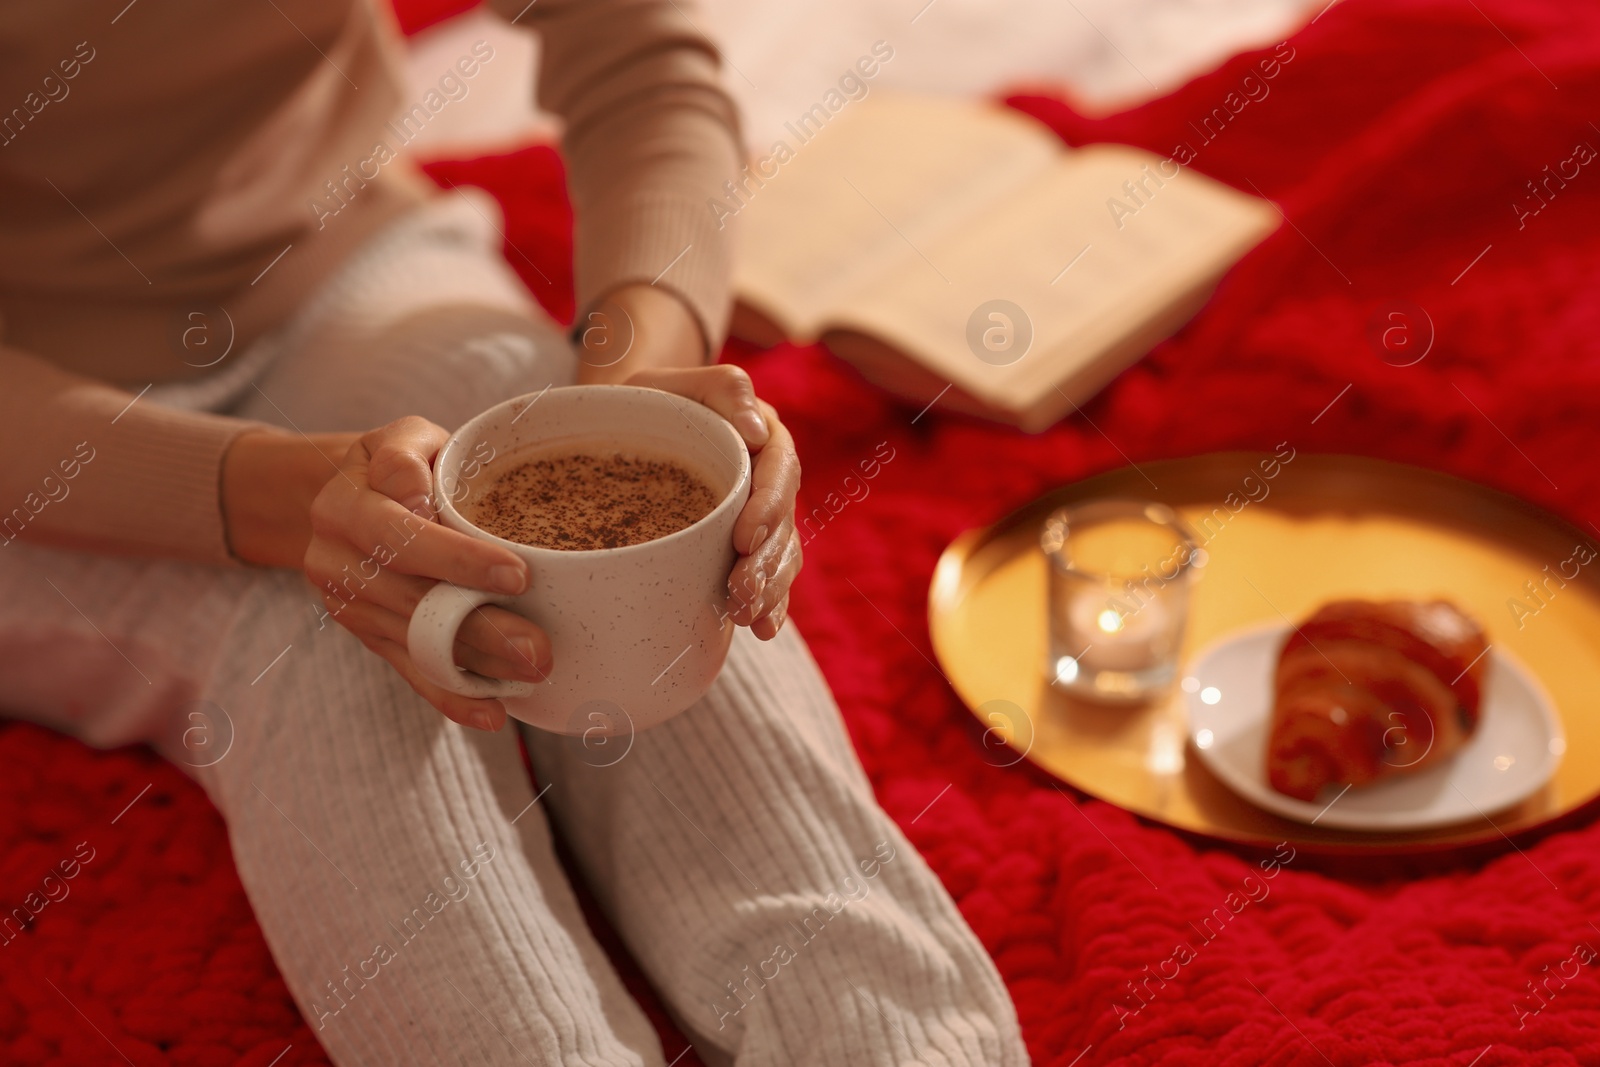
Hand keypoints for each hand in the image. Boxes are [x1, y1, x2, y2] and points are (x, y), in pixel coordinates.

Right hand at [299, 419, 552, 730]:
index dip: (457, 559)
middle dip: (481, 627)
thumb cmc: (397, 462)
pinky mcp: (368, 636)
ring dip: (478, 664)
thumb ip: (405, 454)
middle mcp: (336, 562)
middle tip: (540, 648)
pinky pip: (409, 670)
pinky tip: (491, 713)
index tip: (517, 575)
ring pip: (417, 642)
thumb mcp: (399, 438)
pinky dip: (451, 695)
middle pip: (414, 602)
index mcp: (344, 507)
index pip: (401, 536)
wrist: (346, 497)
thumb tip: (414, 494)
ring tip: (535, 673)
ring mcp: (350, 607)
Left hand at [625, 364, 801, 638]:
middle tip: (741, 591)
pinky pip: (768, 577)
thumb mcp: (667, 381)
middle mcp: (768, 477)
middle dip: (767, 562)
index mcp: (761, 434)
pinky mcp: (746, 548)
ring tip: (746, 615)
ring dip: (769, 588)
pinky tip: (762, 629)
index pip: (779, 469)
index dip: (768, 506)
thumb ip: (719, 388)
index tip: (744, 537)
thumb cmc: (642, 404)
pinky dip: (770, 604)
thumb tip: (757, 429)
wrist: (622, 431)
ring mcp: (760, 515)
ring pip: (781, 554)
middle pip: (783, 522)